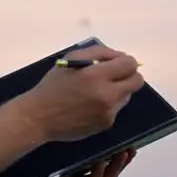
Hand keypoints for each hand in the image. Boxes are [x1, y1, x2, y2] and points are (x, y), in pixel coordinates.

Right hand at [20, 44, 144, 142]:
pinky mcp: (106, 124)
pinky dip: (108, 104)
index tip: (118, 64)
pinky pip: (116, 109)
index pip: (130, 64)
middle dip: (129, 76)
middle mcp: (107, 95)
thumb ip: (99, 52)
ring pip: (127, 95)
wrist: (39, 117)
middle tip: (115, 76)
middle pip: (137, 81)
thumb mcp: (71, 59)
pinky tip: (90, 105)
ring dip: (118, 90)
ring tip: (97, 91)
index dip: (127, 62)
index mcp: (96, 75)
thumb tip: (121, 56)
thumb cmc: (53, 85)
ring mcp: (108, 112)